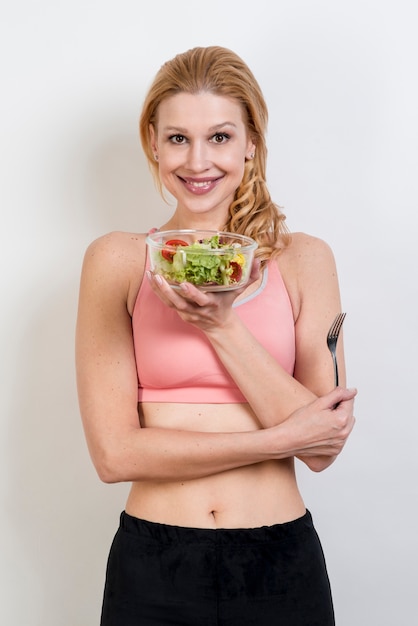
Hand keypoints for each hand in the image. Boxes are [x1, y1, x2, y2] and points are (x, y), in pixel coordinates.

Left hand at [146, 260, 260, 331]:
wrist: (218, 325)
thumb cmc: (227, 304)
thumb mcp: (239, 291)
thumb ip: (250, 276)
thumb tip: (259, 260)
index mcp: (211, 305)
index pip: (201, 300)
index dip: (192, 293)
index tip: (184, 284)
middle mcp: (197, 310)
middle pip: (179, 303)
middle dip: (167, 291)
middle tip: (158, 276)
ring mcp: (186, 312)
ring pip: (169, 303)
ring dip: (158, 289)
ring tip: (151, 273)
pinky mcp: (179, 312)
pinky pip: (166, 302)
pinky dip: (158, 291)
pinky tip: (151, 278)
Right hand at [273, 387, 356, 469]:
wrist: (288, 440)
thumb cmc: (300, 422)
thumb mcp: (319, 403)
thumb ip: (338, 394)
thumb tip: (352, 391)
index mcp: (341, 420)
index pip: (350, 401)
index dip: (338, 398)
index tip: (327, 401)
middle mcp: (344, 433)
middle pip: (350, 414)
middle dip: (340, 409)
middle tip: (322, 411)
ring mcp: (340, 444)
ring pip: (347, 426)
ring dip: (339, 420)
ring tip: (322, 421)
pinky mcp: (335, 450)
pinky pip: (341, 437)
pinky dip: (335, 432)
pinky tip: (322, 430)